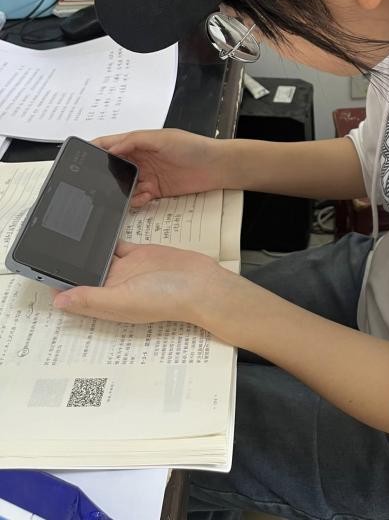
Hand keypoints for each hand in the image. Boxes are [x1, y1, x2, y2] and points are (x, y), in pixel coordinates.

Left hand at [52, 241, 234, 326]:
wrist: (203, 285)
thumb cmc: (169, 298)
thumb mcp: (125, 300)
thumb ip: (91, 299)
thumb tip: (58, 301)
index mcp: (105, 302)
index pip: (73, 293)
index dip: (57, 283)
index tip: (42, 268)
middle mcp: (113, 287)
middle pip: (83, 274)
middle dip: (68, 263)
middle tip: (51, 245)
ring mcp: (126, 270)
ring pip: (97, 257)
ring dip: (85, 250)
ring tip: (67, 234)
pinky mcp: (139, 254)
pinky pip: (116, 244)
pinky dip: (105, 237)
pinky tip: (95, 228)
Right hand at [93, 129, 232, 206]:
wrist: (217, 166)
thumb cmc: (193, 146)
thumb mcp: (162, 138)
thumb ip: (135, 141)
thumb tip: (111, 148)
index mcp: (138, 143)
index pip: (109, 145)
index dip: (93, 150)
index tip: (78, 158)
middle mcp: (140, 159)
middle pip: (113, 167)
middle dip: (103, 175)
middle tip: (94, 183)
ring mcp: (147, 175)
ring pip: (124, 185)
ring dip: (119, 191)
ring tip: (116, 195)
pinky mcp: (156, 190)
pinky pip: (138, 197)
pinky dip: (135, 200)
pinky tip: (140, 199)